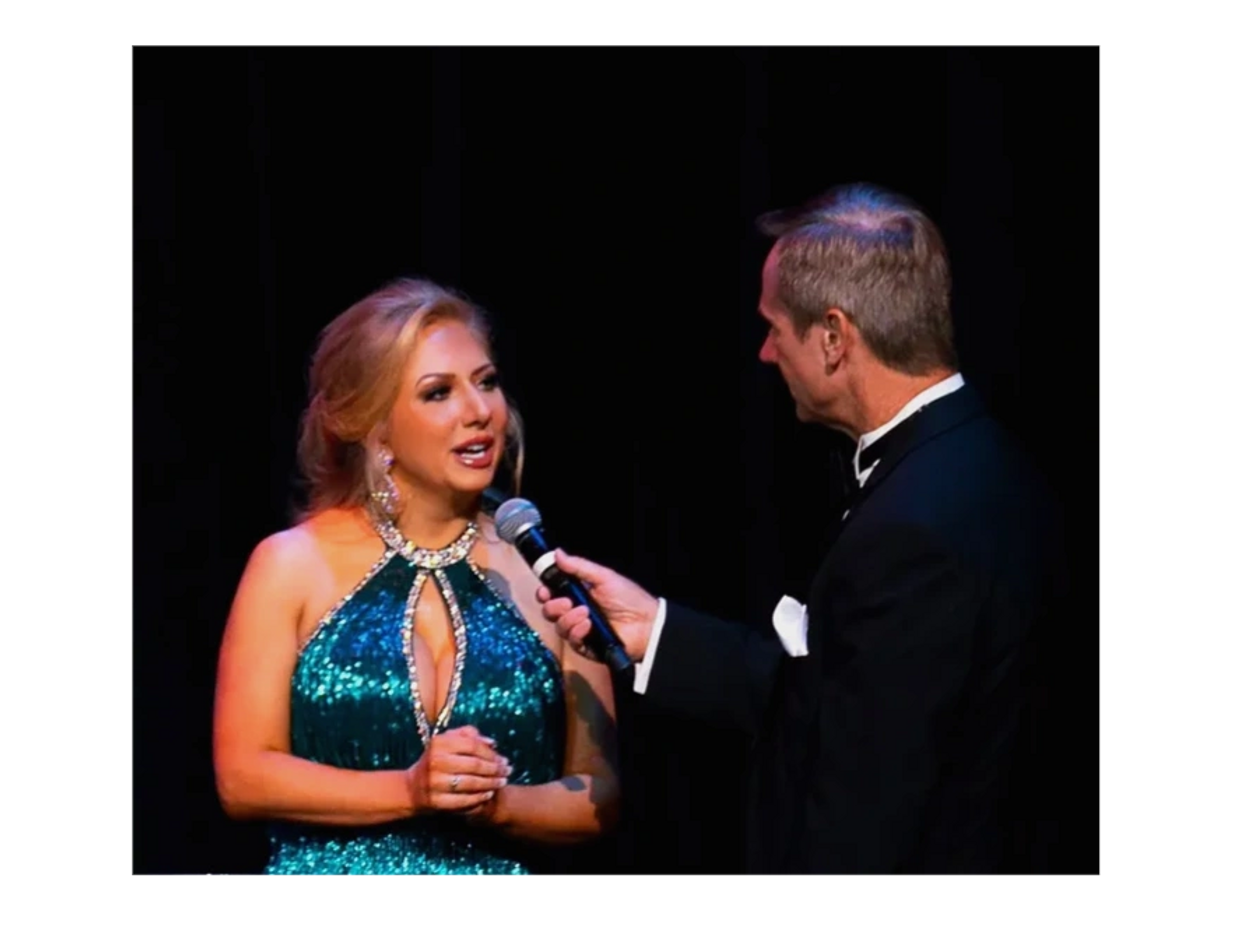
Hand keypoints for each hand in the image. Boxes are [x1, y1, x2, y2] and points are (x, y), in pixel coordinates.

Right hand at [406, 725, 511, 814]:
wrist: (412, 788)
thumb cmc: (436, 761)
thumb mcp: (447, 742)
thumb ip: (468, 736)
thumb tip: (492, 743)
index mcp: (439, 743)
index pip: (473, 746)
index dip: (491, 753)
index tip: (504, 759)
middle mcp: (435, 761)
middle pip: (475, 765)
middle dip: (495, 769)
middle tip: (508, 772)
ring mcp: (434, 782)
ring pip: (471, 783)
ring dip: (491, 783)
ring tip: (502, 783)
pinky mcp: (435, 801)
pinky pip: (463, 800)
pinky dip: (479, 797)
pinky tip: (488, 794)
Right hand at [535, 549, 657, 662]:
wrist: (647, 622)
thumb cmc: (629, 598)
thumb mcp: (603, 577)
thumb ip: (578, 567)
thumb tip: (557, 553)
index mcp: (578, 593)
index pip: (552, 594)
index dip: (544, 592)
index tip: (544, 590)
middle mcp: (576, 611)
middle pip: (550, 611)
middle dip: (553, 606)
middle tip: (567, 602)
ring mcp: (580, 629)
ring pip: (559, 627)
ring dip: (568, 619)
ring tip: (586, 613)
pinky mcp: (586, 646)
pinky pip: (572, 641)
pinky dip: (577, 632)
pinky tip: (588, 626)